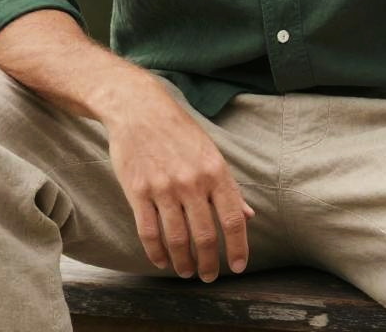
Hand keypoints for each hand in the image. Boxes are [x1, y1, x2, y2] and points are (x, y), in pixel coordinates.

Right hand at [104, 80, 254, 281]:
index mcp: (215, 171)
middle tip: (208, 276)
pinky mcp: (138, 191)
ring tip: (186, 272)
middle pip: (205, 236)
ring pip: (177, 239)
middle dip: (208, 263)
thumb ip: (228, 186)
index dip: (238, 248)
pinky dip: (157, 253)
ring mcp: (164, 187)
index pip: (232, 219)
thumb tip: (247, 215)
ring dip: (183, 263)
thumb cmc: (178, 130)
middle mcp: (192, 181)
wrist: (139, 109)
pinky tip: (162, 261)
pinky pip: (149, 232)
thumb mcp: (210, 152)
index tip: (237, 267)